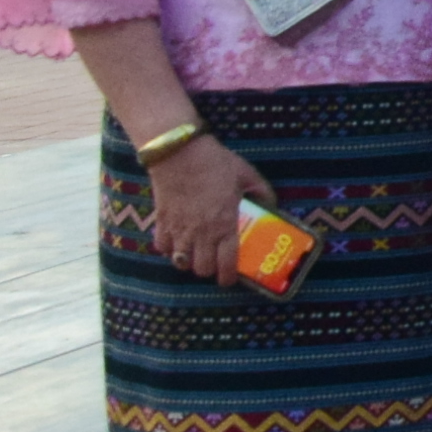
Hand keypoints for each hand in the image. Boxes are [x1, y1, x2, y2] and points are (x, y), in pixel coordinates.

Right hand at [141, 132, 276, 287]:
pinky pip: (161, 247)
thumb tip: (271, 205)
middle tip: (214, 263)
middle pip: (202, 269)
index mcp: (224, 225)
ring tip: (195, 254)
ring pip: (180, 263)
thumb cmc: (216, 163)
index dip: (228, 277)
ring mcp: (179, 229)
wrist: (179, 152)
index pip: (226, 264)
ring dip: (188, 262)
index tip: (229, 279)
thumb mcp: (248, 175)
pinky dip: (168, 249)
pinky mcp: (160, 221)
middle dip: (209, 270)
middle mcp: (201, 233)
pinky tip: (176, 241)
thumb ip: (262, 193)